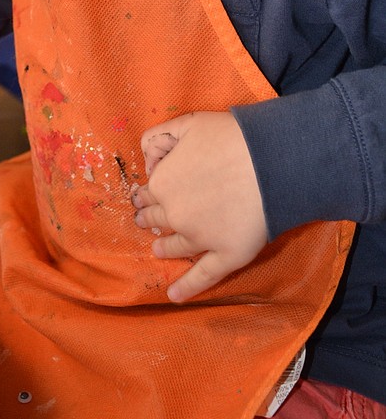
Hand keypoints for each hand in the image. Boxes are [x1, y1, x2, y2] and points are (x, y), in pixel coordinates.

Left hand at [131, 111, 267, 302]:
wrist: (272, 159)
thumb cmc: (230, 137)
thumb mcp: (186, 122)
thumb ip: (159, 137)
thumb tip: (149, 158)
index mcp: (162, 183)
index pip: (149, 192)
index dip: (148, 193)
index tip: (147, 196)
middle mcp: (175, 215)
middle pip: (158, 220)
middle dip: (150, 220)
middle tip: (146, 222)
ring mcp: (200, 239)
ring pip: (176, 247)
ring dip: (165, 249)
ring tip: (158, 251)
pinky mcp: (226, 255)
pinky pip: (203, 276)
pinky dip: (187, 287)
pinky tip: (174, 296)